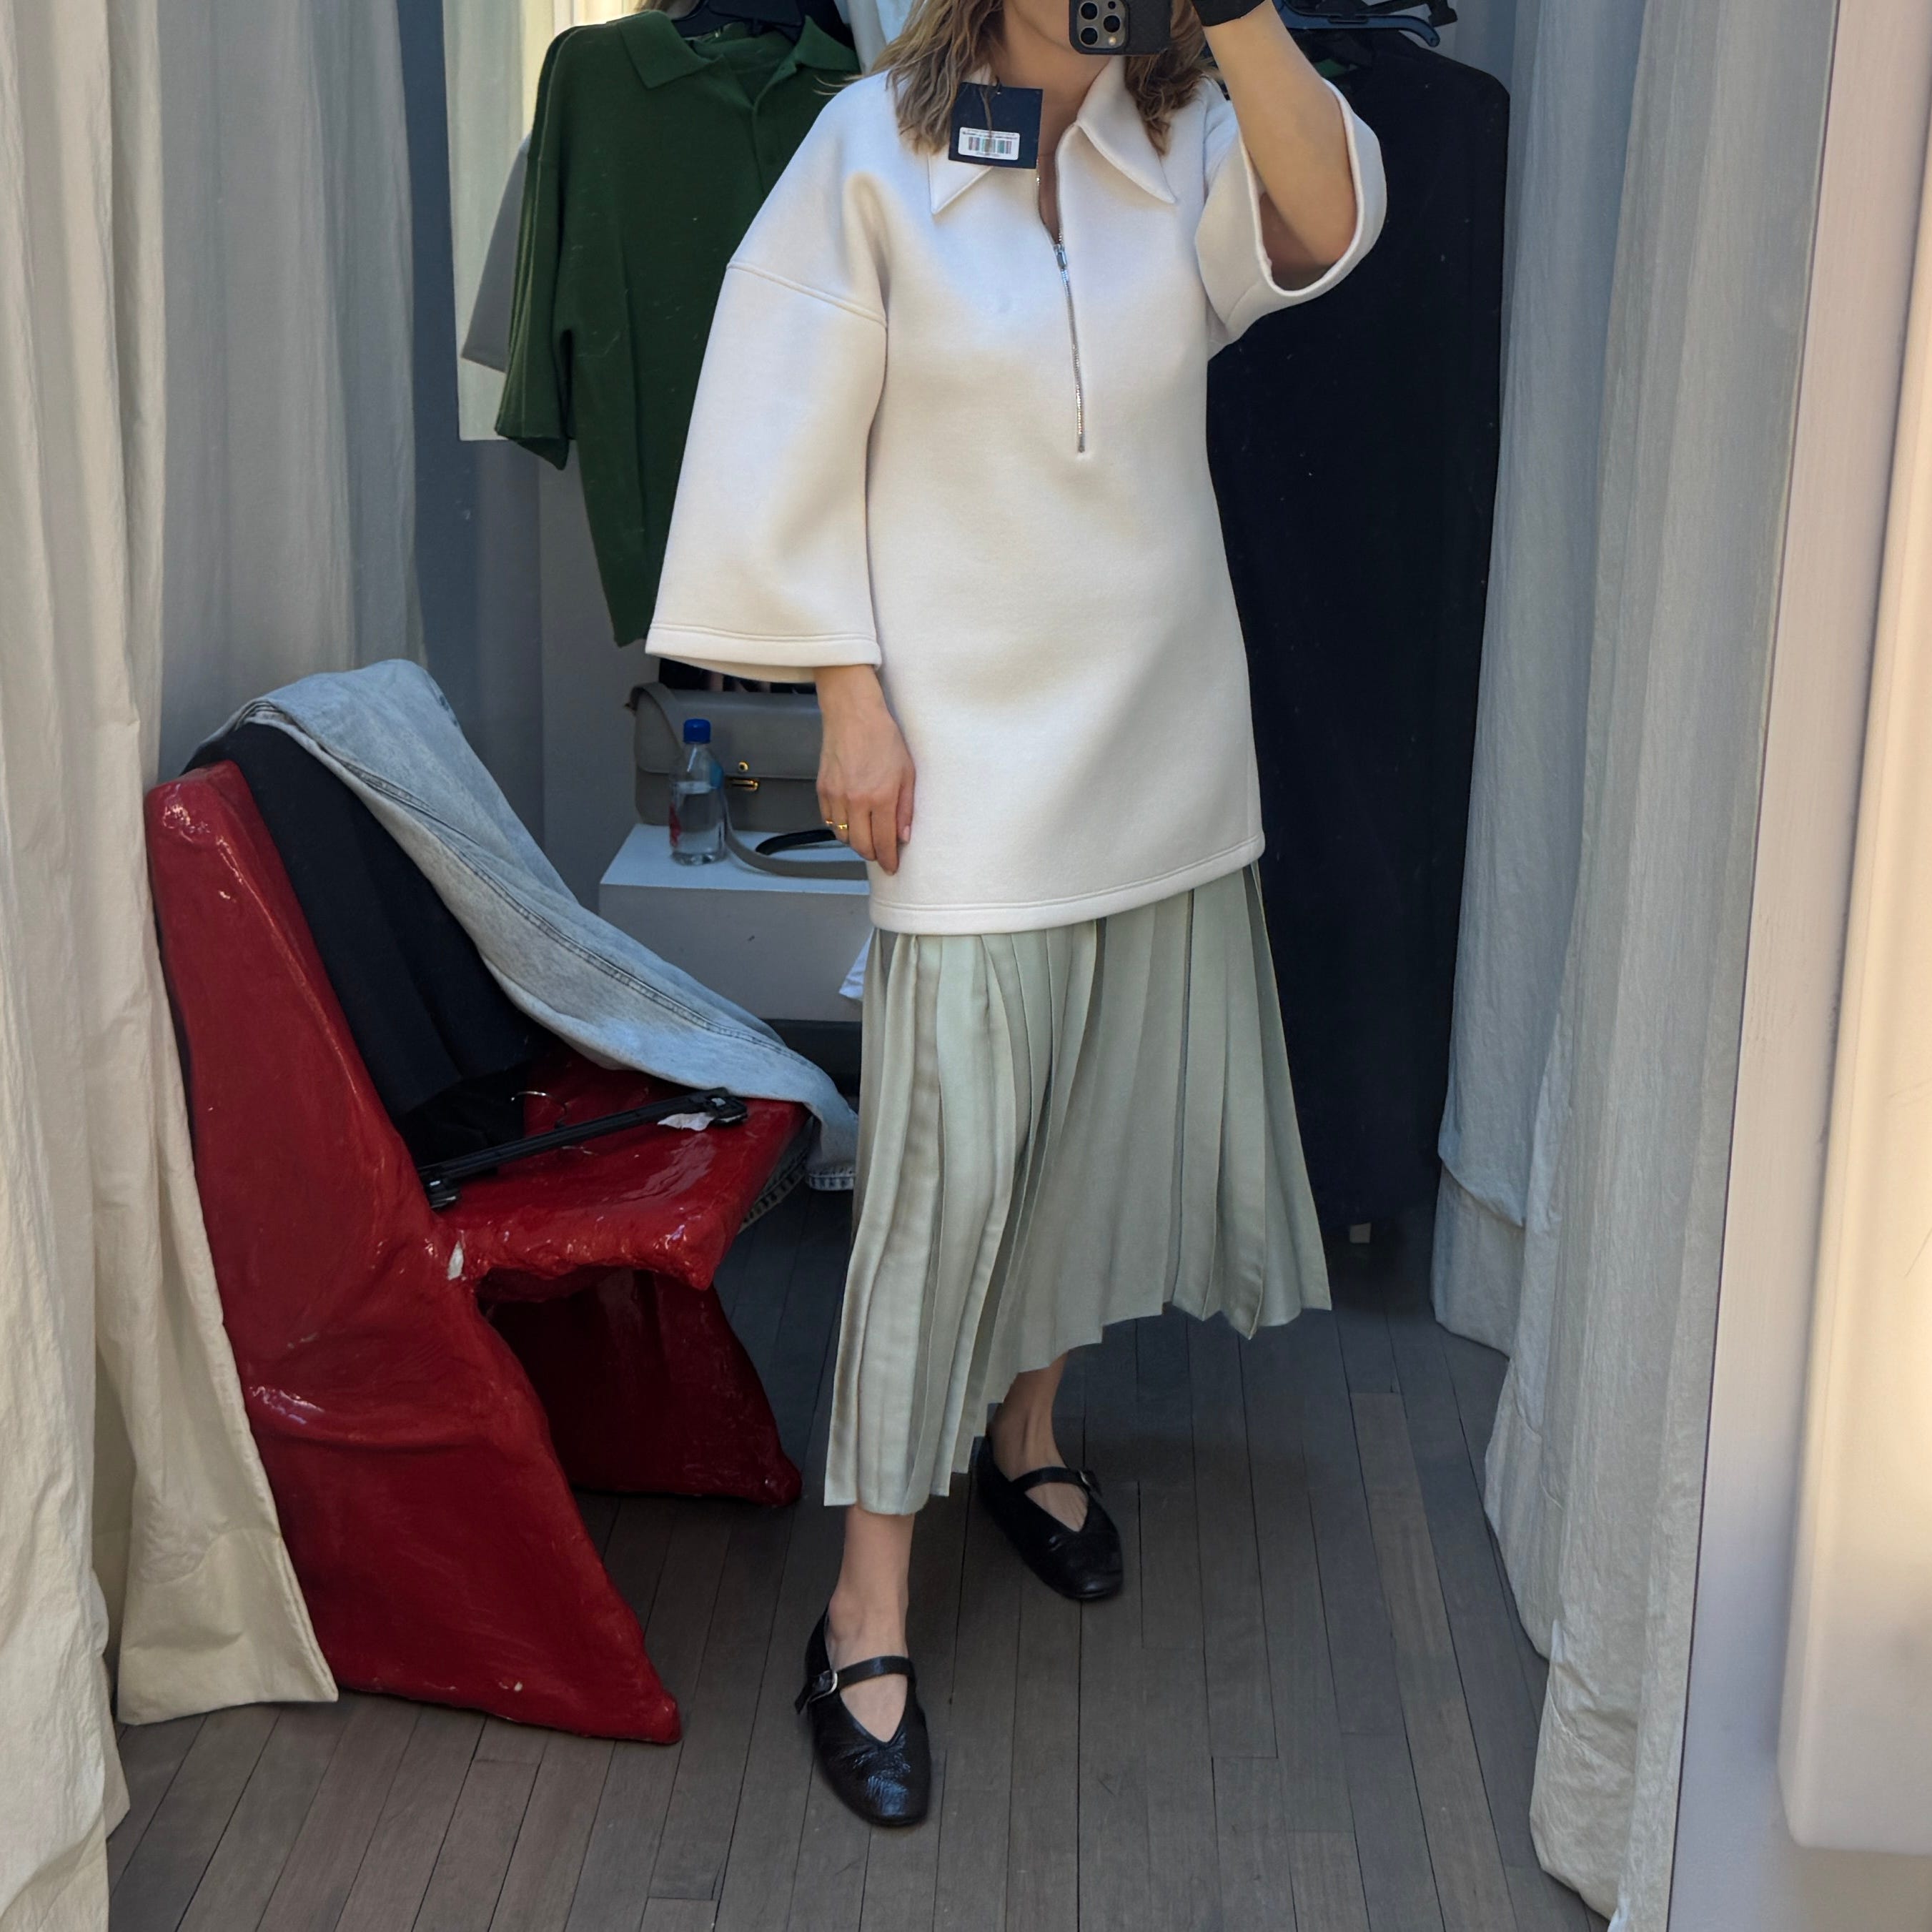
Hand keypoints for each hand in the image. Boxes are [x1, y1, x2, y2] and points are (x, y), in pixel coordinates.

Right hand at [815, 665, 914, 874]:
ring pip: (844, 836)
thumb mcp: (907, 772)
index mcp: (881, 797)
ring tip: (867, 833)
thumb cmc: (883, 738)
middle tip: (881, 853)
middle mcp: (857, 800)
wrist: (853, 714)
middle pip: (861, 846)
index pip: (884, 842)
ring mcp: (837, 796)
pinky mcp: (823, 789)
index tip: (891, 866)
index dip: (888, 859)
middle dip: (873, 854)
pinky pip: (831, 821)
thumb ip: (905, 807)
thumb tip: (903, 836)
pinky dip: (841, 826)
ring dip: (856, 841)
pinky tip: (851, 819)